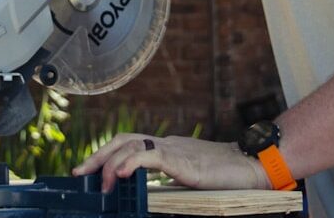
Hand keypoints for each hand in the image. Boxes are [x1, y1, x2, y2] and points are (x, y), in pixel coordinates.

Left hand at [73, 133, 270, 192]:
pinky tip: (121, 174)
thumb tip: (151, 195)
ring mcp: (174, 150)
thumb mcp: (191, 178)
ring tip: (101, 182)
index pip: (130, 144)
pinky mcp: (182, 159)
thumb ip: (170, 181)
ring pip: (131, 145)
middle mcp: (167, 144)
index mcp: (168, 149)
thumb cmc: (228, 176)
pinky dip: (130, 162)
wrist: (253, 166)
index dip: (107, 153)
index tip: (89, 170)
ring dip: (110, 162)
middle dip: (98, 155)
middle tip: (80, 174)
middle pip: (123, 140)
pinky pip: (150, 156)